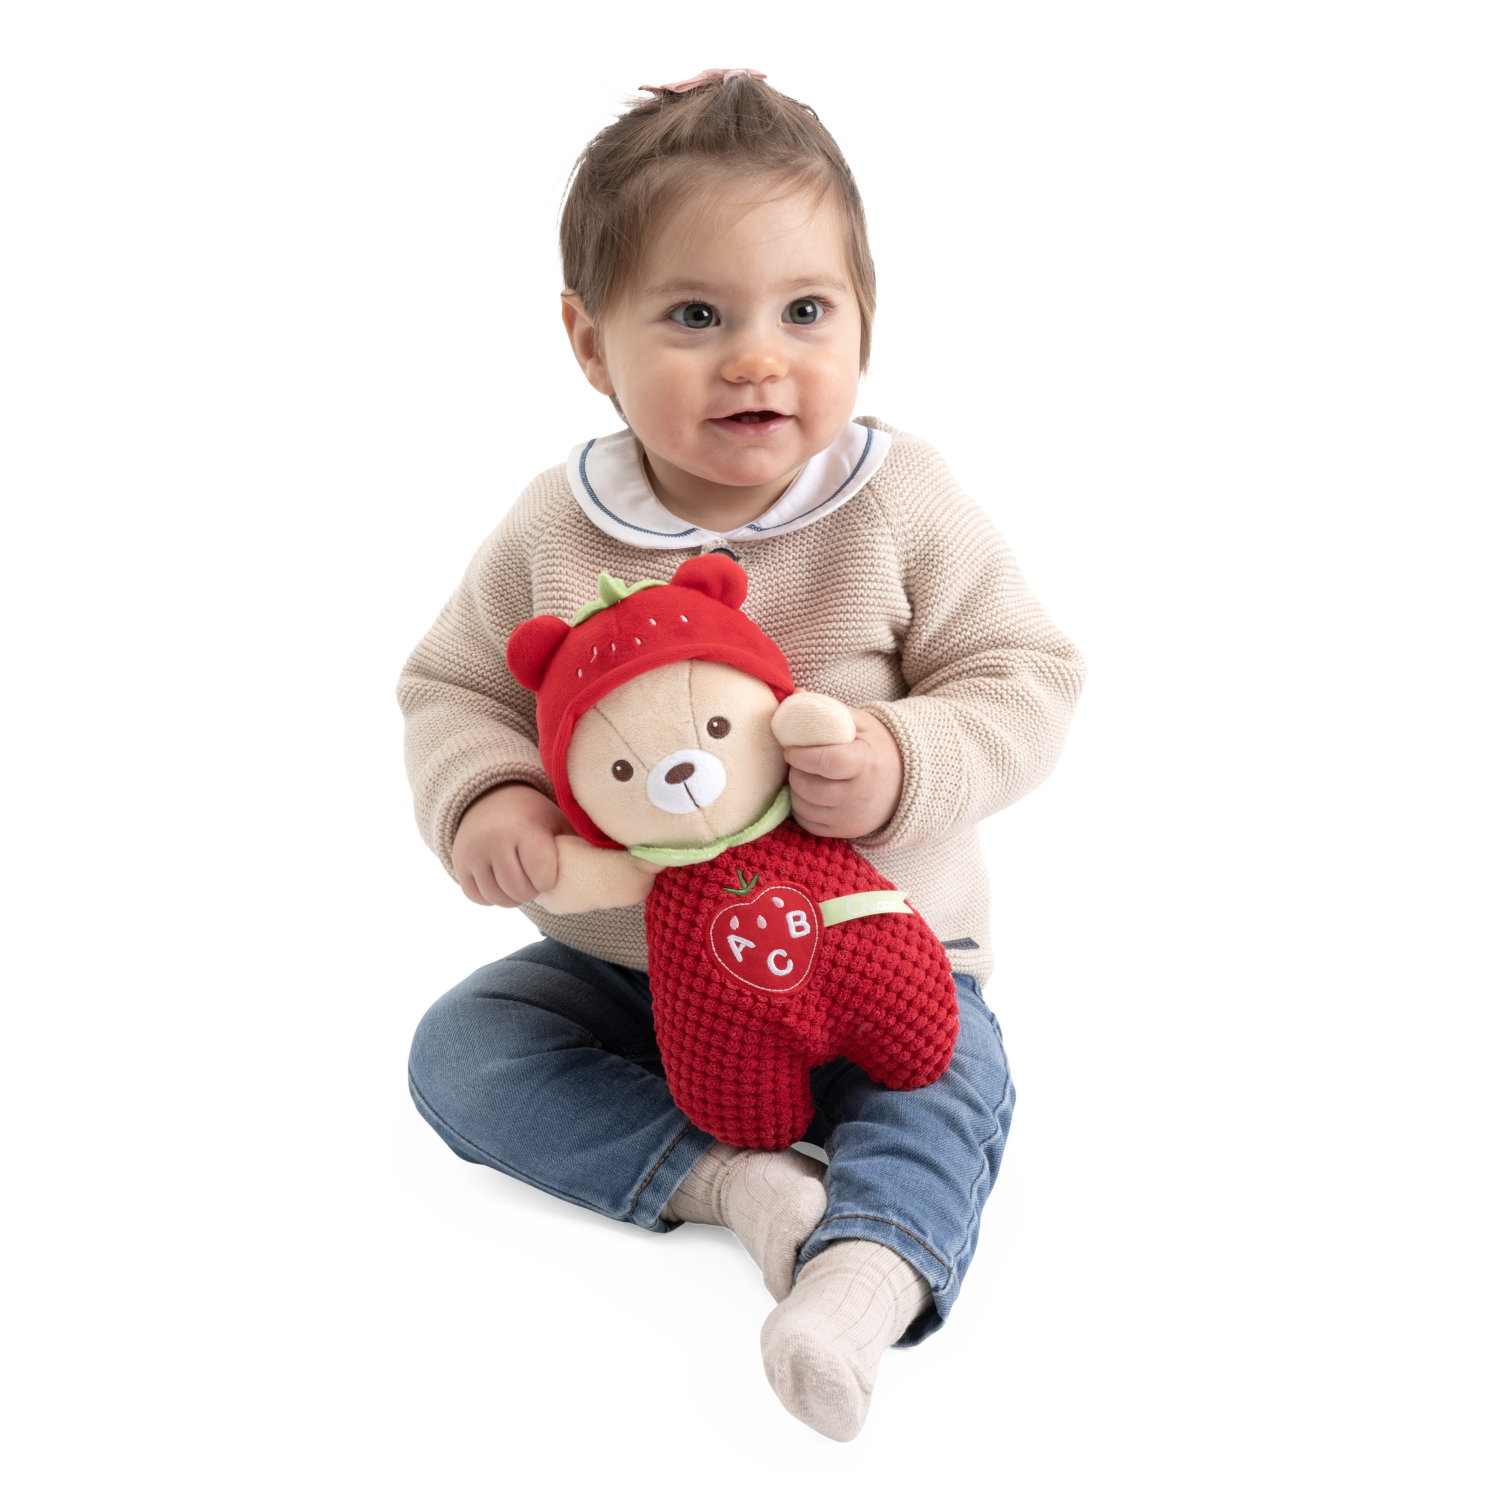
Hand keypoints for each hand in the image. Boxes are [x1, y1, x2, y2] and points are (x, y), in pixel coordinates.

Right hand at [451, 783, 569, 906]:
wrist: (488, 798)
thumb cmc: (532, 815)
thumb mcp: (556, 821)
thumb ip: (578, 842)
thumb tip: (619, 868)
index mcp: (525, 830)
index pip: (542, 876)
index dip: (548, 881)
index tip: (549, 873)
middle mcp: (495, 841)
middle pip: (519, 890)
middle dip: (531, 891)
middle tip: (534, 880)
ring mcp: (473, 854)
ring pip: (498, 898)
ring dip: (513, 897)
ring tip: (520, 881)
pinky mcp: (459, 865)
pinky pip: (478, 897)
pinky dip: (492, 897)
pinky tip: (501, 882)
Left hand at [782, 709, 902, 839]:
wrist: (903, 783)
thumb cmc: (875, 747)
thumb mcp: (858, 723)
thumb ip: (825, 710)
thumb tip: (793, 693)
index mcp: (865, 763)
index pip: (827, 762)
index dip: (802, 756)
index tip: (791, 749)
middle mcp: (859, 796)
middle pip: (809, 787)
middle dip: (795, 771)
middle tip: (797, 760)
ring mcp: (851, 817)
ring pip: (803, 806)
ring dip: (796, 789)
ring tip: (804, 774)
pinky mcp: (844, 832)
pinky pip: (808, 823)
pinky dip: (802, 808)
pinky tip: (810, 793)